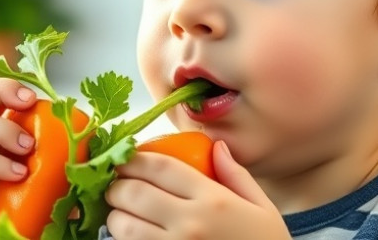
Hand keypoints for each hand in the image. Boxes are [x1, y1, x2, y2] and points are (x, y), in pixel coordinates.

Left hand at [105, 140, 290, 239]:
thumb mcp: (262, 208)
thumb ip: (236, 174)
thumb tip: (216, 146)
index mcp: (213, 200)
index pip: (161, 167)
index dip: (135, 158)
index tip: (125, 157)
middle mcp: (190, 224)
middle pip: (134, 193)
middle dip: (117, 186)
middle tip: (117, 186)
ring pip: (123, 226)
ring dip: (115, 216)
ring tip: (121, 213)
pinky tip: (129, 236)